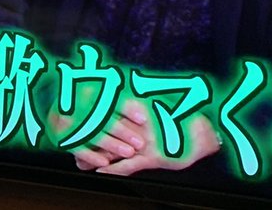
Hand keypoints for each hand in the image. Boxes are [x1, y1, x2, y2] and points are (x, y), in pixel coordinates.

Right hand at [51, 103, 147, 170]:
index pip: (109, 98)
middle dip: (123, 131)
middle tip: (139, 142)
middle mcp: (76, 104)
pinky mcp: (62, 135)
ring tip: (128, 152)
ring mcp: (68, 120)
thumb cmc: (83, 102)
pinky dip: (91, 156)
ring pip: (92, 133)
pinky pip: (77, 147)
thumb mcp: (97, 94)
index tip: (143, 119)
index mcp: (86, 89)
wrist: (56, 110)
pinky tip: (105, 163)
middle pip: (102, 118)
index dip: (127, 109)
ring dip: (112, 145)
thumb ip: (115, 99)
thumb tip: (141, 107)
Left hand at [61, 100, 220, 175]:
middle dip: (84, 136)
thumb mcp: (153, 109)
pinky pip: (127, 165)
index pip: (105, 111)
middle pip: (103, 130)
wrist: (204, 132)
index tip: (69, 115)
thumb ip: (135, 107)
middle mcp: (136, 124)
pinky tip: (98, 172)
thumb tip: (118, 100)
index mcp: (135, 110)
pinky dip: (112, 168)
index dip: (87, 115)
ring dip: (93, 154)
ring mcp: (143, 141)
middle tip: (66, 139)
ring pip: (111, 149)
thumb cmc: (179, 119)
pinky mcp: (151, 157)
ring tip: (77, 159)